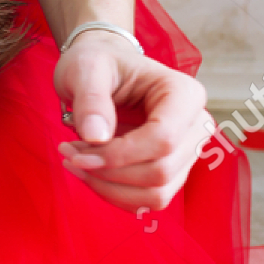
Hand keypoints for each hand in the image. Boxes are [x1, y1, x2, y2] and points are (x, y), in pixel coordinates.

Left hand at [54, 32, 211, 212]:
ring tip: (75, 161)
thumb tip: (96, 136)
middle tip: (68, 152)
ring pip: (155, 194)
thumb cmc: (97, 63)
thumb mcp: (86, 68)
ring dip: (108, 187)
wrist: (101, 69)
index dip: (118, 155)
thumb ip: (91, 98)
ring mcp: (186, 152)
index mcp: (185, 94)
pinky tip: (88, 173)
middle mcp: (195, 126)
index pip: (162, 140)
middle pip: (160, 172)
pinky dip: (113, 193)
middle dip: (107, 172)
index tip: (74, 153)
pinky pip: (147, 201)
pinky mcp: (171, 171)